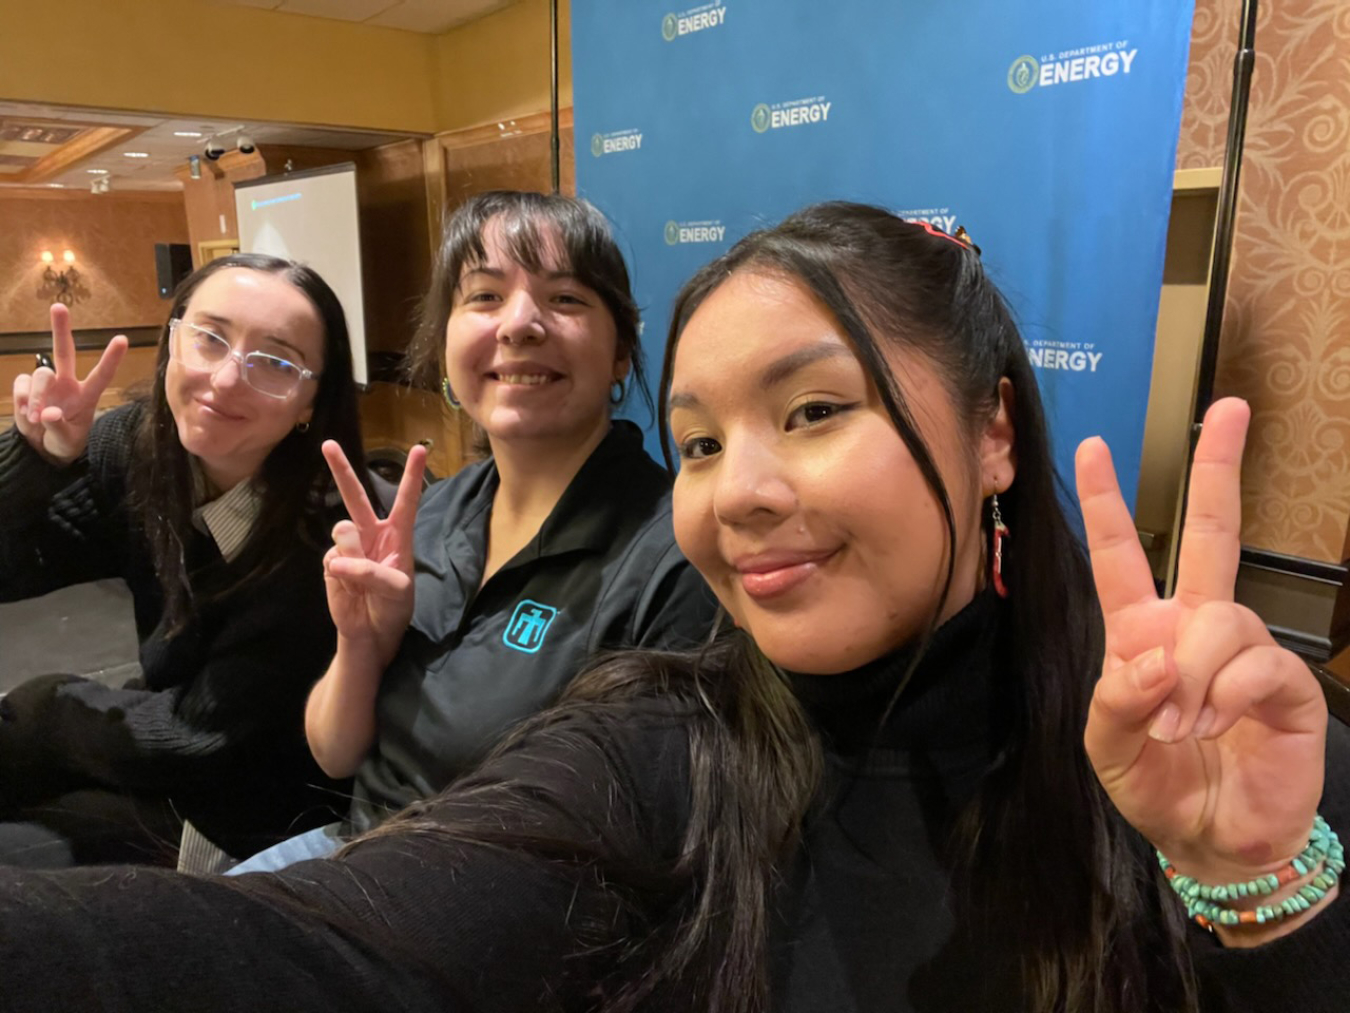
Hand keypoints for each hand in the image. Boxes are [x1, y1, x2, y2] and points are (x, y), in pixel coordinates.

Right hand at [13, 304, 126, 463]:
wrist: (42, 449)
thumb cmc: (64, 443)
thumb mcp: (66, 442)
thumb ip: (58, 428)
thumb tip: (48, 413)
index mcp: (87, 395)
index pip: (102, 374)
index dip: (112, 358)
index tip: (122, 339)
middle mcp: (67, 384)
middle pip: (64, 351)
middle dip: (60, 328)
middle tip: (59, 306)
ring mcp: (46, 384)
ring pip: (40, 373)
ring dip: (36, 396)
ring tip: (36, 418)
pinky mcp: (27, 387)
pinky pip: (21, 385)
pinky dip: (22, 400)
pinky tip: (27, 414)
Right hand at [321, 441, 426, 666]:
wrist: (370, 633)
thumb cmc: (393, 608)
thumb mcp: (396, 591)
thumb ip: (372, 572)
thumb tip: (339, 561)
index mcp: (398, 536)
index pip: (406, 501)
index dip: (412, 476)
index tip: (421, 448)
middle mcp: (372, 534)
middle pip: (356, 497)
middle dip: (342, 470)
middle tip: (328, 444)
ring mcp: (349, 547)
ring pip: (342, 532)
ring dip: (352, 556)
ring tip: (361, 581)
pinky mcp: (331, 561)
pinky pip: (332, 559)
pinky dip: (340, 575)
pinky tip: (348, 588)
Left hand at [1076, 398, 1327, 892]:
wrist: (1211, 840)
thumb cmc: (1153, 784)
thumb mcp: (1106, 748)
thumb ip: (1115, 701)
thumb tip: (1156, 657)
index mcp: (1141, 632)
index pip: (1120, 557)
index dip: (1106, 504)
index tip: (1091, 448)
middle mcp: (1193, 627)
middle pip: (1209, 534)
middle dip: (1218, 469)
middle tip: (1229, 408)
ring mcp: (1241, 651)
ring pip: (1220, 617)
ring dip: (1194, 673)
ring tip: (1185, 722)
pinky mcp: (1284, 685)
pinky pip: (1255, 663)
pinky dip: (1226, 694)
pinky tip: (1218, 722)